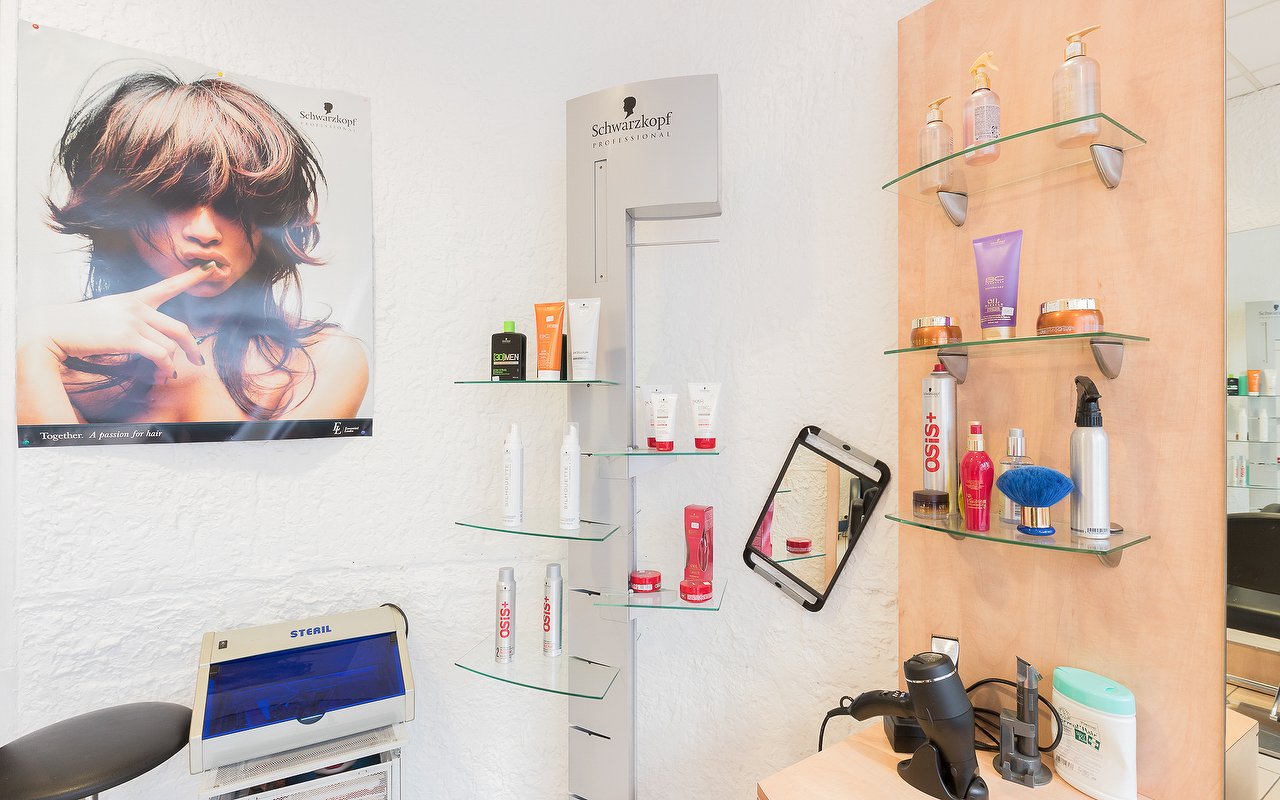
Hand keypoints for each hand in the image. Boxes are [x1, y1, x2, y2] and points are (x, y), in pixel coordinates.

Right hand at [19, 264, 215, 383]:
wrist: (54, 329)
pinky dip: (163, 368)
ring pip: (170, 346)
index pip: (168, 286)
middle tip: (198, 360)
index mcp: (134, 298)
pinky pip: (159, 355)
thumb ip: (133, 319)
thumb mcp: (109, 312)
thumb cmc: (79, 325)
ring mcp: (133, 321)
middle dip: (193, 347)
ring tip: (163, 376)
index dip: (192, 278)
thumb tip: (152, 339)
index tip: (212, 268)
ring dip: (170, 366)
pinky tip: (160, 375)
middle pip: (179, 327)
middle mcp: (137, 307)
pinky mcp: (127, 337)